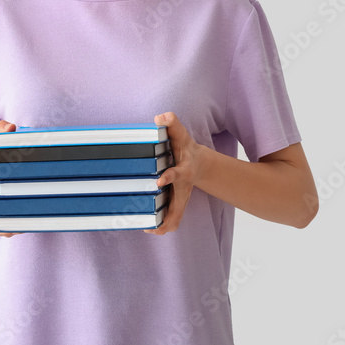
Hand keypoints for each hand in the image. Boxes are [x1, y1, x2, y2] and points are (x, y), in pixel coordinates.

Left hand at [143, 112, 203, 234]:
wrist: (199, 163)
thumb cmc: (185, 148)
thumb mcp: (180, 133)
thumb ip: (172, 123)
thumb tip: (160, 117)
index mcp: (184, 170)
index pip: (177, 174)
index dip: (169, 177)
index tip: (159, 181)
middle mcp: (183, 187)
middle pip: (178, 207)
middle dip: (167, 216)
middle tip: (150, 222)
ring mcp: (181, 198)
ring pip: (175, 219)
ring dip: (162, 226)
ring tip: (145, 227)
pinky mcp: (177, 204)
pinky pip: (171, 221)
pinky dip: (161, 227)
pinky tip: (146, 226)